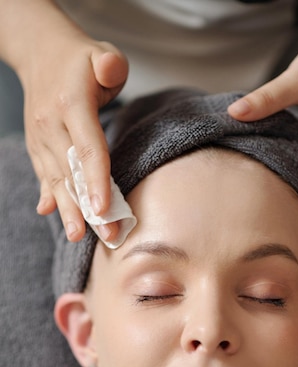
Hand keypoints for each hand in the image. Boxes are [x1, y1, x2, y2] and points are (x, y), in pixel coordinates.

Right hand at [20, 33, 127, 241]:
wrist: (39, 50)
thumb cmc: (80, 58)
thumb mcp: (101, 52)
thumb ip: (110, 63)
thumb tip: (110, 70)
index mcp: (71, 104)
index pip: (87, 148)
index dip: (96, 180)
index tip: (103, 209)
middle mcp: (51, 124)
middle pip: (72, 172)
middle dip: (88, 208)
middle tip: (106, 236)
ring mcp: (41, 137)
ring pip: (56, 179)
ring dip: (69, 210)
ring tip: (78, 236)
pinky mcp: (38, 145)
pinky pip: (44, 174)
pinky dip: (50, 195)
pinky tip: (51, 213)